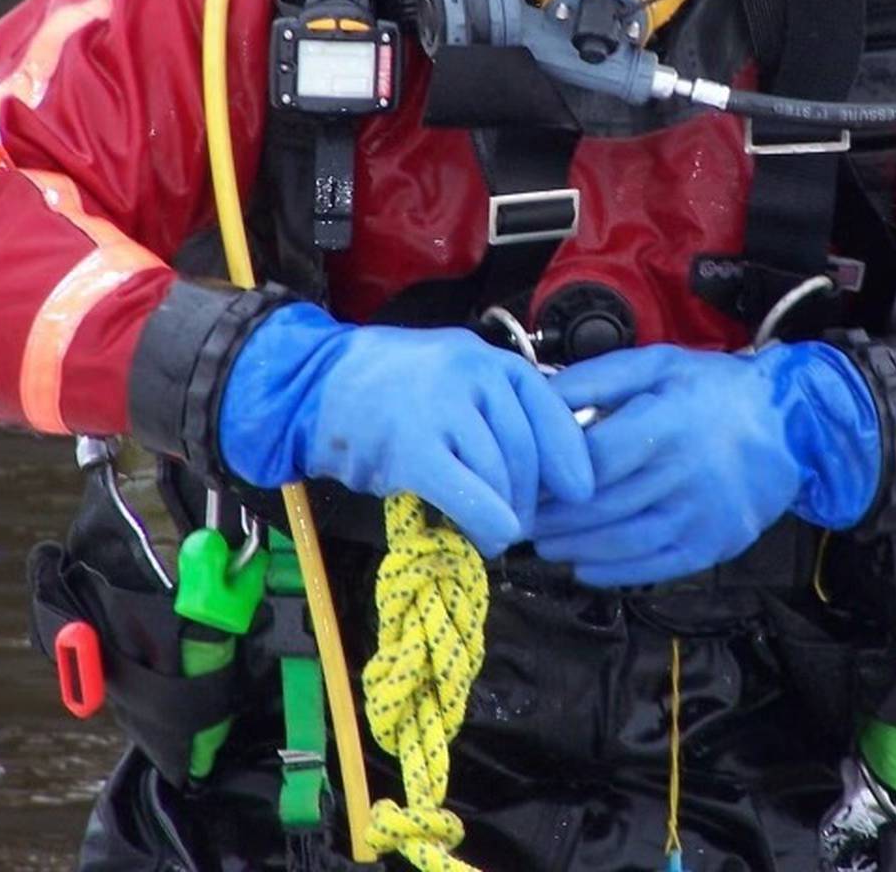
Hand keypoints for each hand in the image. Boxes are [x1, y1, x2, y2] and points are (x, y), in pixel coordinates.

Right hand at [218, 303, 593, 556]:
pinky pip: (465, 491)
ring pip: (499, 471)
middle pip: (524, 447)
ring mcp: (440, 408)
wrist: (313, 381)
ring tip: (500, 532)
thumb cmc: (391, 386)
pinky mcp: (411, 447)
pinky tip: (492, 537)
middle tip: (526, 521)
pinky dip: (487, 519)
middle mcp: (471, 374)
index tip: (582, 489)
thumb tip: (546, 462)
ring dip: (508, 513)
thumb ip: (495, 406)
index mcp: (487, 359)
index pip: (548, 407)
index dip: (569, 454)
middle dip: (532, 495)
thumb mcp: (454, 375)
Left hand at [531, 341, 880, 585]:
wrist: (790, 425)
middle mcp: (684, 473)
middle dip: (552, 517)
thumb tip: (538, 396)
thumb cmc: (714, 390)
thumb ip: (597, 379)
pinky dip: (613, 572)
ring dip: (574, 547)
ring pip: (623, 541)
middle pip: (602, 506)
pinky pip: (654, 566)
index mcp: (666, 422)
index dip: (551, 476)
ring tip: (543, 543)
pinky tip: (584, 567)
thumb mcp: (658, 364)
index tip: (523, 478)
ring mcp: (700, 514)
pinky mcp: (711, 544)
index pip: (595, 460)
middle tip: (518, 518)